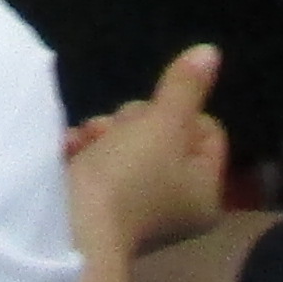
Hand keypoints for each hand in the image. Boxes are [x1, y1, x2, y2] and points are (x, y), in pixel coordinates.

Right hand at [61, 42, 231, 253]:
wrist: (71, 229)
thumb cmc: (128, 177)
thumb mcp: (161, 123)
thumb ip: (184, 87)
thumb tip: (211, 52)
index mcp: (204, 191)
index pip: (205, 130)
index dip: (178, 113)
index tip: (154, 119)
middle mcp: (177, 206)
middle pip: (164, 135)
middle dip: (132, 124)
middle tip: (116, 132)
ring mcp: (139, 210)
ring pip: (128, 146)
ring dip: (104, 134)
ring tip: (88, 139)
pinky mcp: (103, 209)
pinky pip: (102, 166)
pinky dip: (87, 154)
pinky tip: (73, 148)